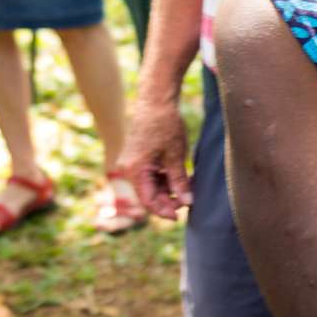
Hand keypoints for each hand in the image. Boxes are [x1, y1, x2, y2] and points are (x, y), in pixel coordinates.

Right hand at [119, 95, 192, 218]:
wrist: (156, 100)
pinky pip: (150, 175)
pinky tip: (180, 177)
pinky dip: (164, 178)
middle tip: (189, 198)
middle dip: (169, 199)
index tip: (180, 215)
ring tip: (189, 185)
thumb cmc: (166, 125)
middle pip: (148, 194)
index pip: (148, 201)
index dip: (164, 211)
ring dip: (168, 188)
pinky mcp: (137, 157)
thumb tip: (188, 202)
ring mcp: (131, 163)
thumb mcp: (176, 156)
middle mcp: (127, 169)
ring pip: (150, 185)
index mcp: (134, 170)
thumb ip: (180, 181)